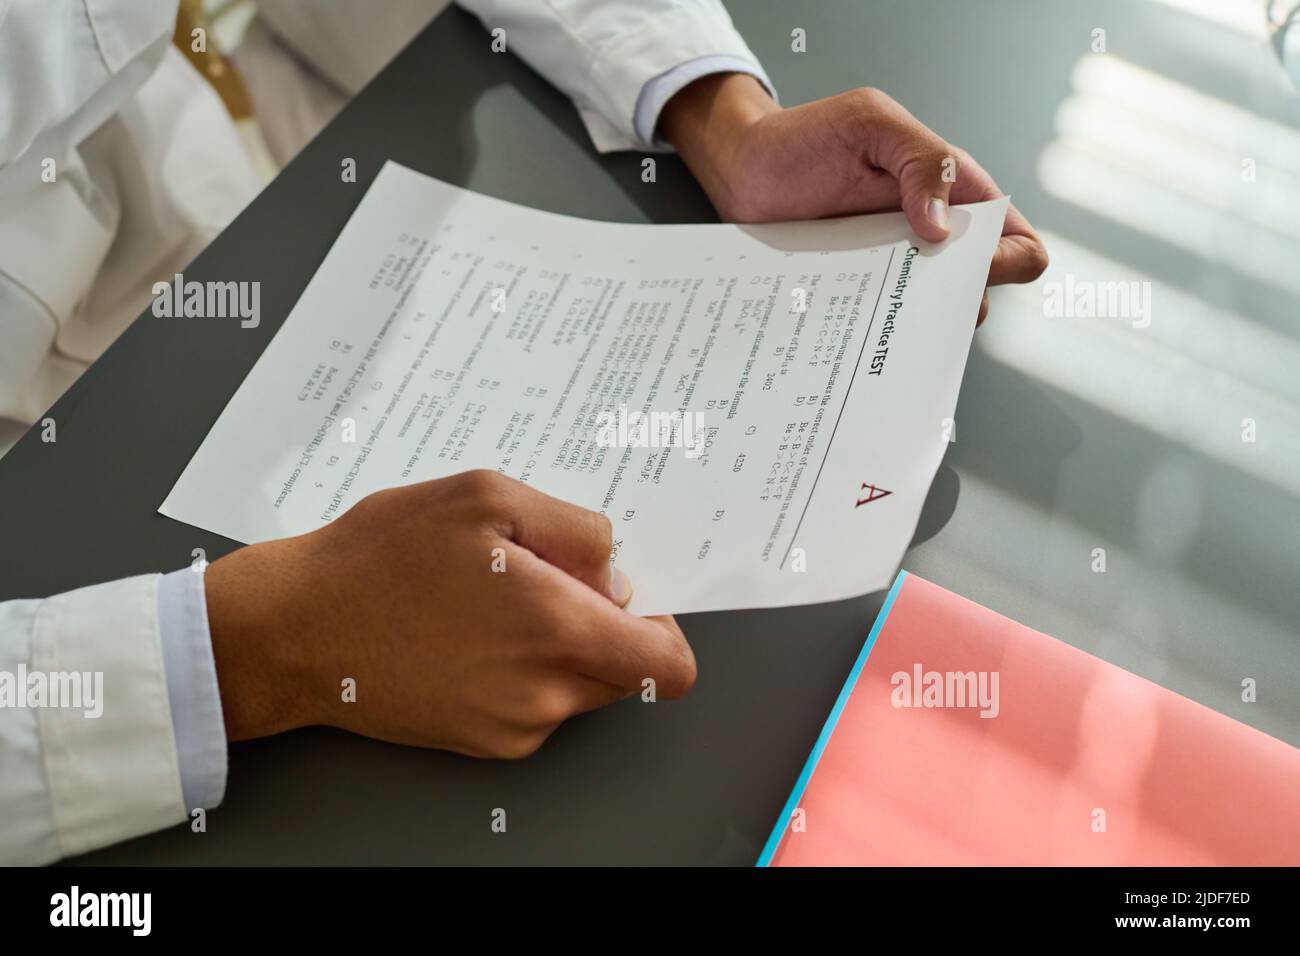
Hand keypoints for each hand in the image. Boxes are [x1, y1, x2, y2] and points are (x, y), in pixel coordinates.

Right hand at [204, 470, 695, 757]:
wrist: (295, 630)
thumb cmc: (381, 557)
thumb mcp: (486, 497)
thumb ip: (575, 532)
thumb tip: (615, 577)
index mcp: (559, 629)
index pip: (668, 666)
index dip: (660, 628)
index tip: (621, 598)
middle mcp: (545, 694)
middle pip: (624, 672)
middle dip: (600, 626)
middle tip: (537, 582)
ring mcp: (513, 727)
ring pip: (579, 688)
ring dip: (556, 646)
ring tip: (488, 604)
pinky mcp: (482, 744)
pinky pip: (535, 707)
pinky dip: (520, 672)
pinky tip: (466, 635)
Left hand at [661, 74, 1047, 323]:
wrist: (743, 167)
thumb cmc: (807, 135)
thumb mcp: (871, 123)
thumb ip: (921, 161)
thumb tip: (944, 229)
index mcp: (954, 193)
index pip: (1017, 242)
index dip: (1005, 263)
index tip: (959, 268)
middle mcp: (931, 238)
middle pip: (977, 294)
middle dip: (953, 304)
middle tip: (903, 292)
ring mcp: (893, 271)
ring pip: (928, 320)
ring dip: (909, 325)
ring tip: (869, 309)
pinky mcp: (856, 294)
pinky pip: (879, 328)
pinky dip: (871, 333)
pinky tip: (844, 325)